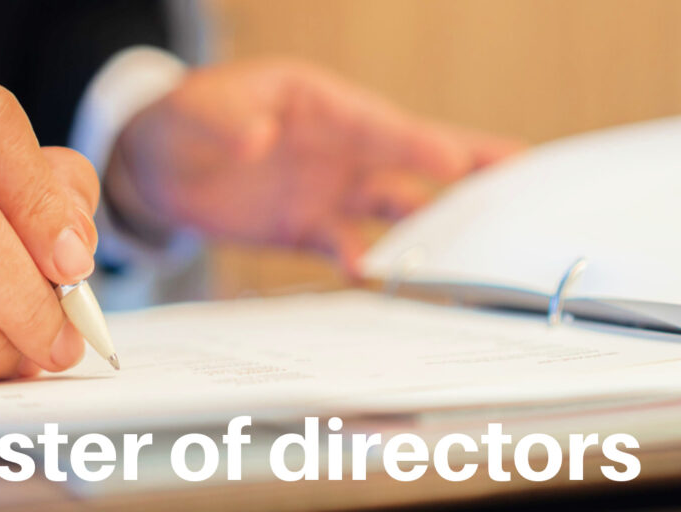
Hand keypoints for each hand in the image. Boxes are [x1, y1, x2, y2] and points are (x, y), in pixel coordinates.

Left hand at [106, 60, 523, 273]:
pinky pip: (347, 246)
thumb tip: (258, 137)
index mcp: (321, 103)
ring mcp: (328, 188)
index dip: (416, 142)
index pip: (378, 123)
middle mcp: (338, 145)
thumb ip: (226, 119)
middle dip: (466, 168)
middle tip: (524, 180)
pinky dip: (366, 262)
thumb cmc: (184, 118)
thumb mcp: (196, 108)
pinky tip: (379, 279)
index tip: (454, 160)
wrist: (155, 165)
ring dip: (429, 225)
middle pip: (412, 157)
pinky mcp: (309, 227)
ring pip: (394, 206)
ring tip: (471, 248)